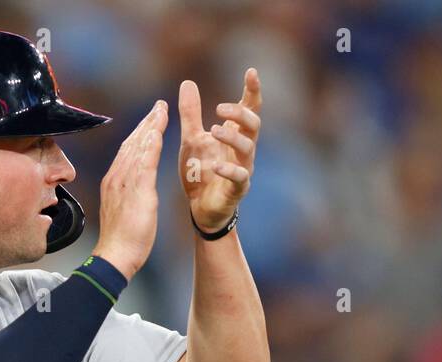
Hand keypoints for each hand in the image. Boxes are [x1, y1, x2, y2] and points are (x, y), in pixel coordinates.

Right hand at [91, 100, 168, 279]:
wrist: (116, 255)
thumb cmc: (122, 241)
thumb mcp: (124, 212)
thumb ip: (128, 196)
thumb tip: (133, 190)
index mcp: (115, 182)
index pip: (128, 151)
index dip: (140, 134)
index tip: (150, 121)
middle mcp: (117, 177)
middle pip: (132, 143)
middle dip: (146, 123)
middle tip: (158, 106)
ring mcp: (125, 182)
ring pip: (138, 147)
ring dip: (150, 126)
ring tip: (161, 110)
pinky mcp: (136, 190)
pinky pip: (145, 161)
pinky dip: (151, 144)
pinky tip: (158, 131)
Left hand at [178, 68, 260, 232]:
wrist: (199, 208)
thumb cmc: (199, 171)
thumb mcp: (191, 138)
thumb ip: (191, 113)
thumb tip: (187, 82)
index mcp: (234, 135)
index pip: (249, 109)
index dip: (252, 91)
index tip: (251, 72)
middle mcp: (243, 150)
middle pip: (253, 125)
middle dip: (240, 114)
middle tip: (219, 108)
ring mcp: (243, 169)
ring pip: (248, 149)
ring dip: (232, 137)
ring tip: (214, 130)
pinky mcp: (237, 190)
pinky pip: (240, 178)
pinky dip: (228, 170)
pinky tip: (215, 165)